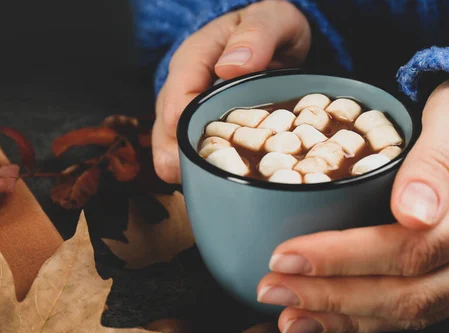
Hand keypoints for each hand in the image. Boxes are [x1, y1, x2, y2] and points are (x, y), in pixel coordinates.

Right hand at [152, 0, 310, 182]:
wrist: (273, 35)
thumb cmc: (270, 26)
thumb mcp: (271, 20)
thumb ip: (255, 36)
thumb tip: (231, 67)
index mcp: (195, 58)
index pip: (179, 96)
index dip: (183, 125)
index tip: (196, 149)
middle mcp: (185, 85)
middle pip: (167, 125)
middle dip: (174, 154)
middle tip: (188, 179)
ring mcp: (191, 106)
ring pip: (173, 141)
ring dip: (184, 166)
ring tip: (199, 188)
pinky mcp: (203, 123)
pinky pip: (193, 146)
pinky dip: (202, 165)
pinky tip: (215, 183)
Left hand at [256, 79, 448, 332]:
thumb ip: (436, 156)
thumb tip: (412, 214)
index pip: (414, 247)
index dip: (346, 258)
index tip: (287, 255)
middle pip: (410, 293)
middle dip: (333, 296)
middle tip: (272, 290)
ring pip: (414, 312)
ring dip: (346, 319)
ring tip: (289, 317)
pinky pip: (421, 312)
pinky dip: (372, 324)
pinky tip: (332, 330)